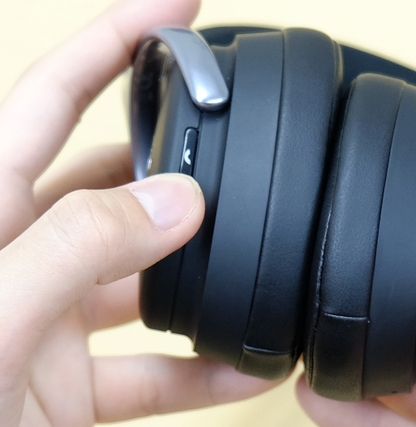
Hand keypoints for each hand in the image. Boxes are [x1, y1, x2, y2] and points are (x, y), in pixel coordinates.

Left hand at [0, 1, 280, 425]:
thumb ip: (77, 249)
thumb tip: (178, 202)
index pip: (54, 97)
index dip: (116, 42)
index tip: (179, 10)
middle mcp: (20, 254)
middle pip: (117, 184)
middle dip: (181, 168)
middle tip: (242, 161)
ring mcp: (48, 318)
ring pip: (146, 280)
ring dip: (203, 278)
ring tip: (259, 265)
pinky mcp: (67, 383)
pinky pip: (149, 369)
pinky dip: (199, 369)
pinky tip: (245, 365)